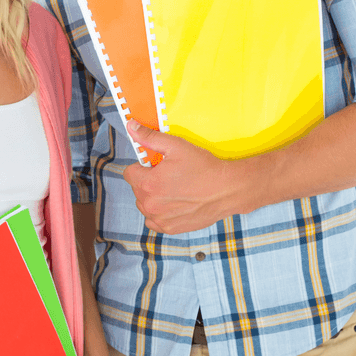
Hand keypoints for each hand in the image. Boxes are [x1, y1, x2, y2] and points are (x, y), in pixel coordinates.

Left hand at [124, 120, 265, 232]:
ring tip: (174, 190)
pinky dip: (160, 213)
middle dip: (148, 181)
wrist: (226, 190)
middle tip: (169, 176)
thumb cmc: (203, 167)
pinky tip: (175, 204)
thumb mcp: (176, 146)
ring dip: (153, 198)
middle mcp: (150, 204)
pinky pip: (154, 221)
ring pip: (145, 205)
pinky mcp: (169, 229)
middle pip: (137, 189)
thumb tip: (131, 126)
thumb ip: (150, 137)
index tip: (156, 166)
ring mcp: (159, 219)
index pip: (129, 173)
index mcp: (148, 183)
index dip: (142, 167)